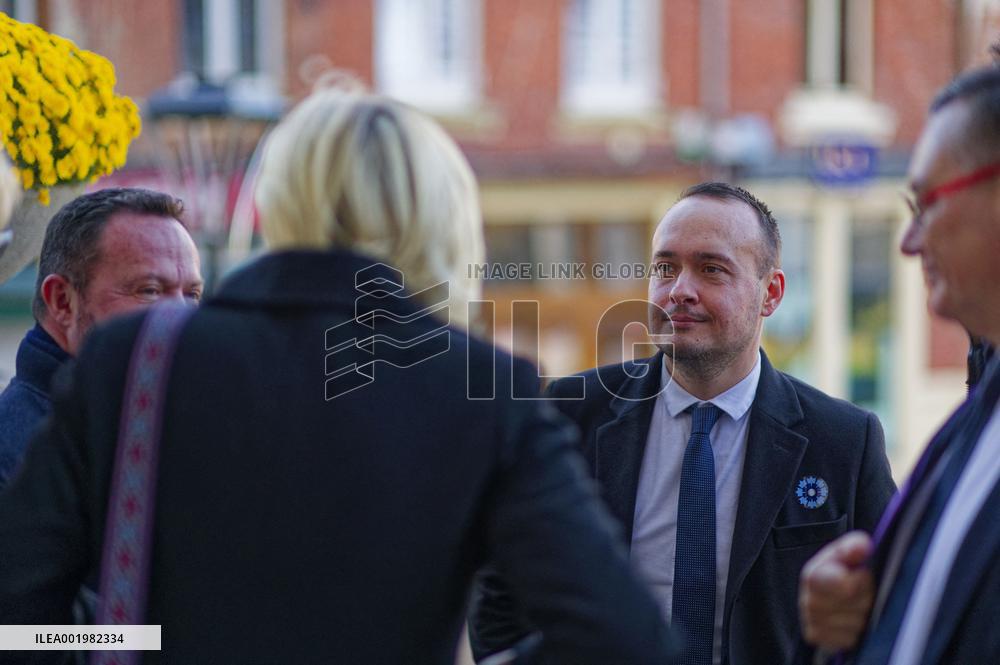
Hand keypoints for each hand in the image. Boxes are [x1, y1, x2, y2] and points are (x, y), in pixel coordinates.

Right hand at [799, 531, 874, 650]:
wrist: (820, 595)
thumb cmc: (835, 573)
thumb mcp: (843, 554)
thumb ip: (854, 546)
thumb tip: (864, 546)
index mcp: (813, 576)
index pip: (844, 586)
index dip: (859, 582)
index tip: (860, 576)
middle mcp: (808, 601)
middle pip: (855, 606)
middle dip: (864, 596)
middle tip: (858, 588)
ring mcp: (812, 622)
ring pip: (855, 624)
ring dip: (860, 614)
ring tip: (852, 604)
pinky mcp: (818, 639)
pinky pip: (849, 639)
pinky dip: (853, 631)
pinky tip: (846, 620)